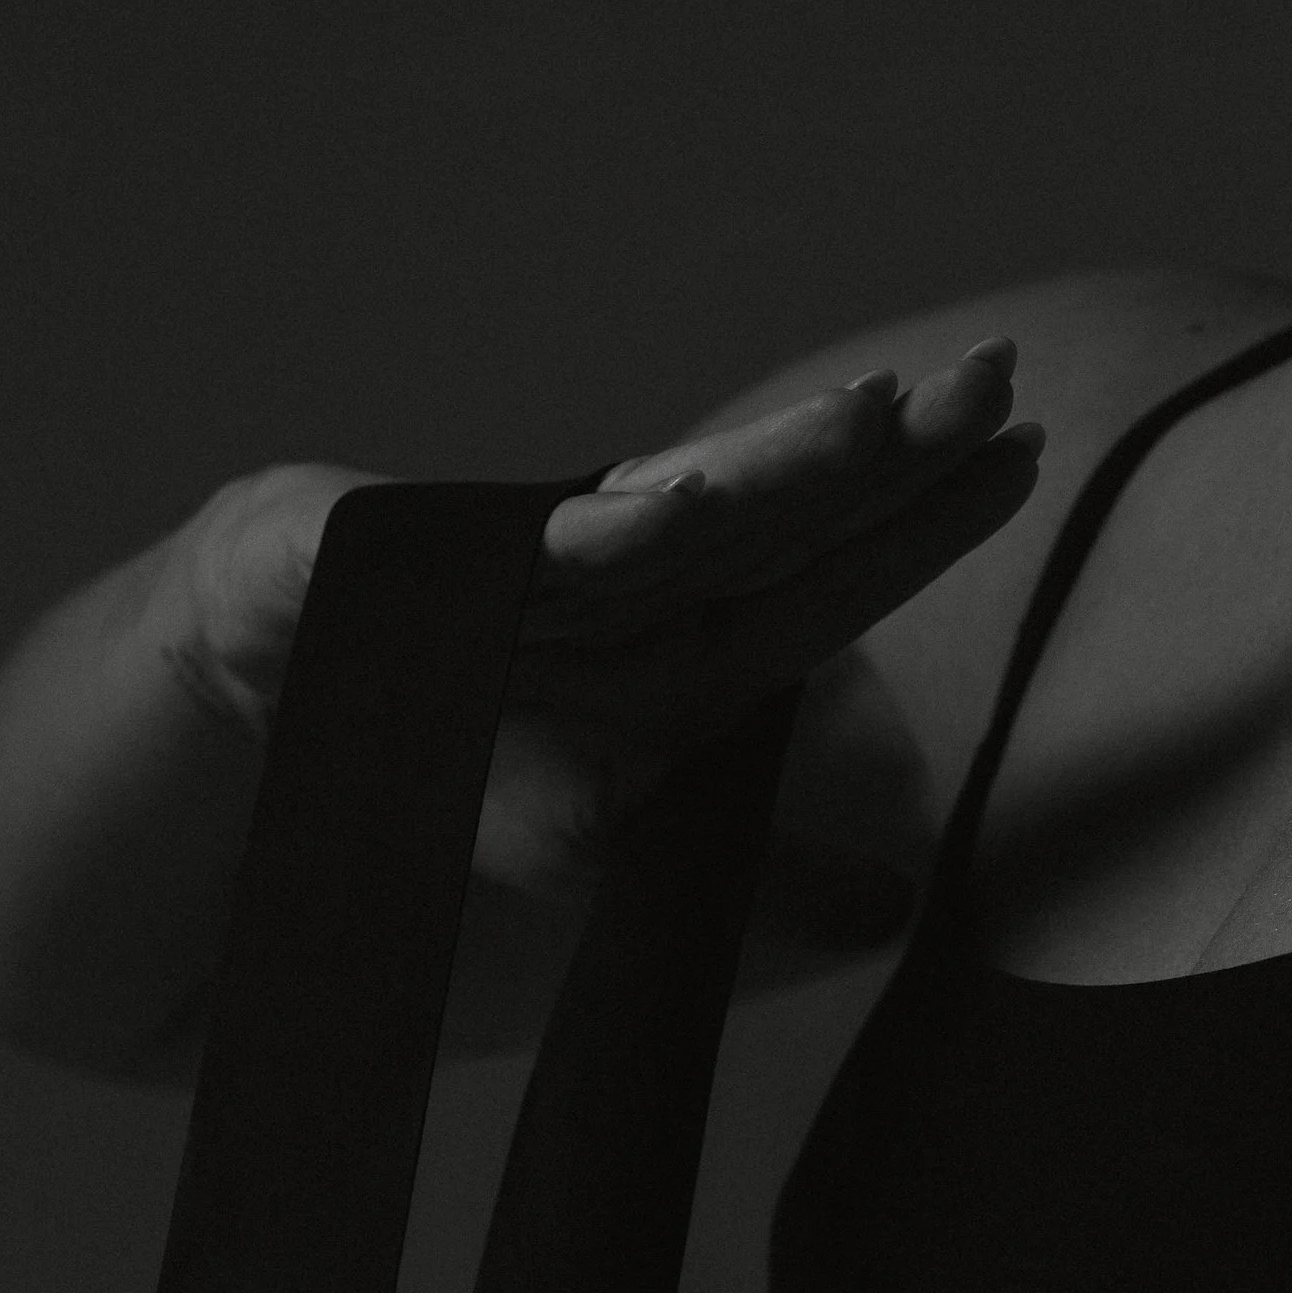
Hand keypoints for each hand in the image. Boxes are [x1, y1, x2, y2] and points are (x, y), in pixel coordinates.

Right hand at [159, 335, 1042, 909]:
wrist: (268, 724)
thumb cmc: (461, 762)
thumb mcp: (622, 843)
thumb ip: (753, 880)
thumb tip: (896, 913)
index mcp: (676, 634)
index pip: (825, 568)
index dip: (922, 513)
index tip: (1023, 452)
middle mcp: (613, 579)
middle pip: (771, 511)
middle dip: (882, 449)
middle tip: (994, 379)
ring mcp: (513, 560)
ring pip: (665, 512)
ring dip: (767, 468)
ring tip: (875, 418)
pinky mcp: (400, 557)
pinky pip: (506, 553)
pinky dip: (588, 537)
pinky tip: (670, 505)